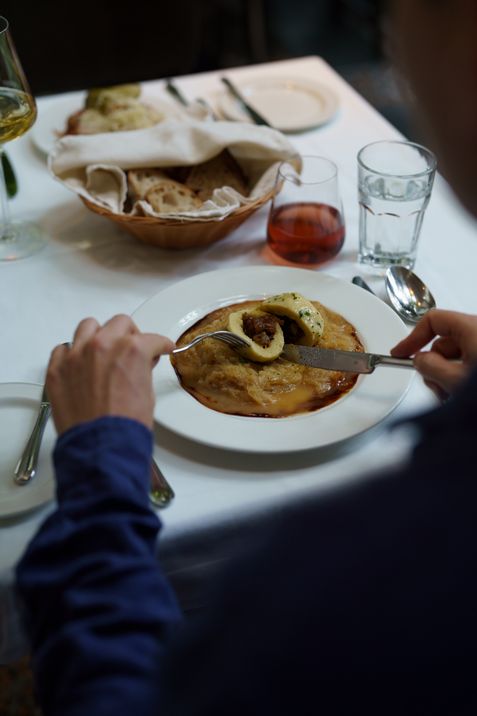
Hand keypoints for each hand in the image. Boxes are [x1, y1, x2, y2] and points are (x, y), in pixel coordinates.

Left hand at [46, 315, 174, 433]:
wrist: (101, 447)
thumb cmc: (126, 426)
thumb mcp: (147, 393)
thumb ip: (142, 369)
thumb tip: (139, 364)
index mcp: (130, 350)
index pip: (151, 339)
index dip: (160, 344)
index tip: (161, 348)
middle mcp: (102, 345)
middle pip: (119, 323)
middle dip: (131, 335)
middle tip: (133, 349)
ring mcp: (76, 355)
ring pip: (88, 326)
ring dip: (99, 336)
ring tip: (103, 351)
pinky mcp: (57, 369)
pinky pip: (63, 349)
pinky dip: (73, 354)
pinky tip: (80, 366)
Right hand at [391, 309, 476, 400]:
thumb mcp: (456, 379)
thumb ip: (430, 367)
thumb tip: (419, 361)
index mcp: (472, 326)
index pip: (432, 320)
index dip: (412, 337)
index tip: (399, 353)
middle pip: (442, 342)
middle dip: (432, 365)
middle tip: (436, 385)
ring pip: (453, 356)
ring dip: (445, 376)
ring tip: (451, 394)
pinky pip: (466, 362)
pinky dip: (458, 377)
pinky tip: (459, 392)